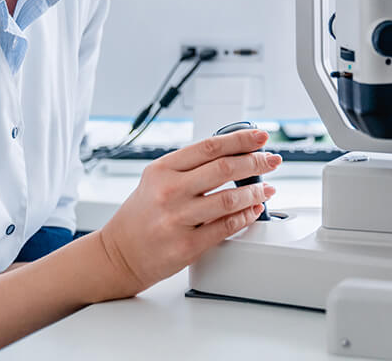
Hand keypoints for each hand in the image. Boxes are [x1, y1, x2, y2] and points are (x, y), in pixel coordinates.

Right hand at [95, 129, 280, 298]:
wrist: (119, 254)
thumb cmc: (142, 214)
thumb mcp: (156, 179)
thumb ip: (189, 167)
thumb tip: (233, 153)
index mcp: (162, 170)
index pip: (209, 147)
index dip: (241, 140)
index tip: (260, 137)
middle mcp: (169, 191)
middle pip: (224, 169)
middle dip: (256, 162)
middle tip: (271, 160)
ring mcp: (177, 219)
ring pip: (229, 199)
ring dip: (256, 191)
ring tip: (267, 188)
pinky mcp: (186, 246)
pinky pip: (226, 227)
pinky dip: (246, 216)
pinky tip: (254, 210)